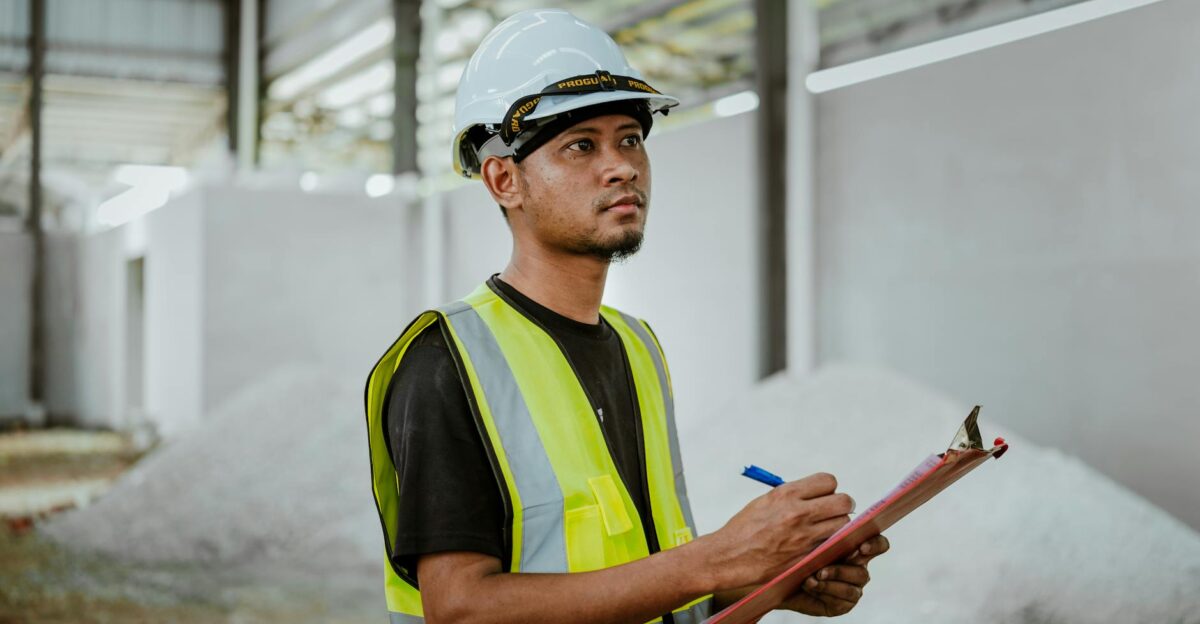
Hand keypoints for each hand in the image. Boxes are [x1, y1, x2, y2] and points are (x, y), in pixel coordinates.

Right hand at [700, 473, 854, 589]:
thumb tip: (814, 493)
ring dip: (838, 526)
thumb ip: (792, 496)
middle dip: (841, 506)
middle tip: (833, 512)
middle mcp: (798, 513)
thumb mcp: (765, 501)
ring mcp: (804, 536)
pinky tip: (819, 544)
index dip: (829, 488)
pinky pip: (832, 545)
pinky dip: (830, 544)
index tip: (824, 495)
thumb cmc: (744, 529)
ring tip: (826, 529)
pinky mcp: (806, 556)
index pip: (828, 481)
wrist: (730, 556)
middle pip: (843, 502)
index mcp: (787, 494)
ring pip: (843, 524)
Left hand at [779, 534, 889, 616]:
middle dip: (841, 571)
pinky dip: (824, 591)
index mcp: (855, 549)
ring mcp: (852, 588)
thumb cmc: (798, 553)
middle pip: (863, 571)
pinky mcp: (843, 604)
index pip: (877, 544)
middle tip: (822, 570)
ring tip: (812, 577)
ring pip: (851, 587)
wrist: (782, 577)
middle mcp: (857, 569)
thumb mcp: (810, 539)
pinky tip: (810, 585)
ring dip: (830, 582)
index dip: (875, 545)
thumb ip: (825, 533)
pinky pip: (840, 600)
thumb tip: (829, 525)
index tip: (862, 547)